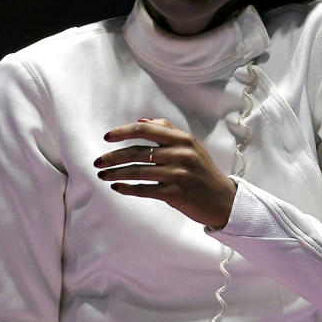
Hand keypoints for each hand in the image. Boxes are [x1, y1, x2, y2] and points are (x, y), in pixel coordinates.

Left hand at [94, 118, 236, 227]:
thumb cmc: (203, 171)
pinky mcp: (176, 194)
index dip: (123, 132)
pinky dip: (127, 188)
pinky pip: (144, 190)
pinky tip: (116, 188)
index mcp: (183, 139)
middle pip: (137, 152)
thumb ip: (168, 131)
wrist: (223, 199)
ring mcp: (178, 175)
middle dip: (113, 156)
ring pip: (137, 171)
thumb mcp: (192, 145)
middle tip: (98, 161)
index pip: (146, 129)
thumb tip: (142, 121)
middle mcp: (181, 154)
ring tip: (103, 175)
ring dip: (115, 174)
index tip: (108, 137)